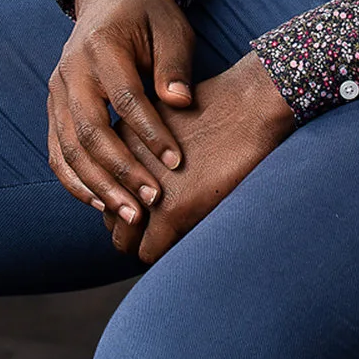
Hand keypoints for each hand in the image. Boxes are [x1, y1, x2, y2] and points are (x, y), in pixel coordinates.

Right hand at [46, 0, 195, 240]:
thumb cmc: (148, 16)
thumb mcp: (171, 26)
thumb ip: (174, 64)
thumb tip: (180, 102)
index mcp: (102, 46)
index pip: (125, 98)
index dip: (150, 133)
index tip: (177, 162)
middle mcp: (71, 70)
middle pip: (90, 130)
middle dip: (122, 171)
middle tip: (152, 201)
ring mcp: (57, 91)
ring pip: (70, 148)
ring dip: (99, 186)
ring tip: (131, 214)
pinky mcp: (54, 108)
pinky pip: (57, 152)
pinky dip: (75, 182)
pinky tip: (101, 203)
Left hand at [130, 53, 295, 266]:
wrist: (251, 105)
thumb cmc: (220, 106)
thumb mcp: (167, 118)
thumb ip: (146, 146)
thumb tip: (144, 178)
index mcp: (119, 140)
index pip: (107, 187)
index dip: (128, 198)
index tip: (151, 202)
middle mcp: (123, 167)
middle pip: (110, 214)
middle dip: (132, 223)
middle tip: (159, 223)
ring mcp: (146, 191)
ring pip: (125, 240)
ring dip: (144, 241)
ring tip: (170, 234)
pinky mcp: (172, 211)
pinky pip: (150, 252)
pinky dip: (163, 252)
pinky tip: (184, 236)